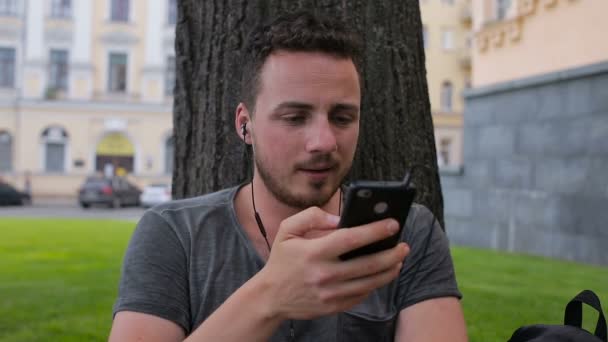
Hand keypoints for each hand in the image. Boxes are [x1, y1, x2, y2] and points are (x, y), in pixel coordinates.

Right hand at [256, 207, 408, 320]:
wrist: (270, 296)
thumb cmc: (282, 260)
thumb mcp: (287, 230)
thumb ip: (312, 216)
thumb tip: (339, 219)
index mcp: (314, 252)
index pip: (351, 239)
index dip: (375, 230)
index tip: (393, 223)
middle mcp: (324, 274)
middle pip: (368, 264)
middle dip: (392, 253)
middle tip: (404, 245)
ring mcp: (330, 293)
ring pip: (370, 282)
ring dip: (389, 270)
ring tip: (399, 259)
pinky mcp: (334, 307)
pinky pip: (362, 295)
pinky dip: (375, 284)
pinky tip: (383, 274)